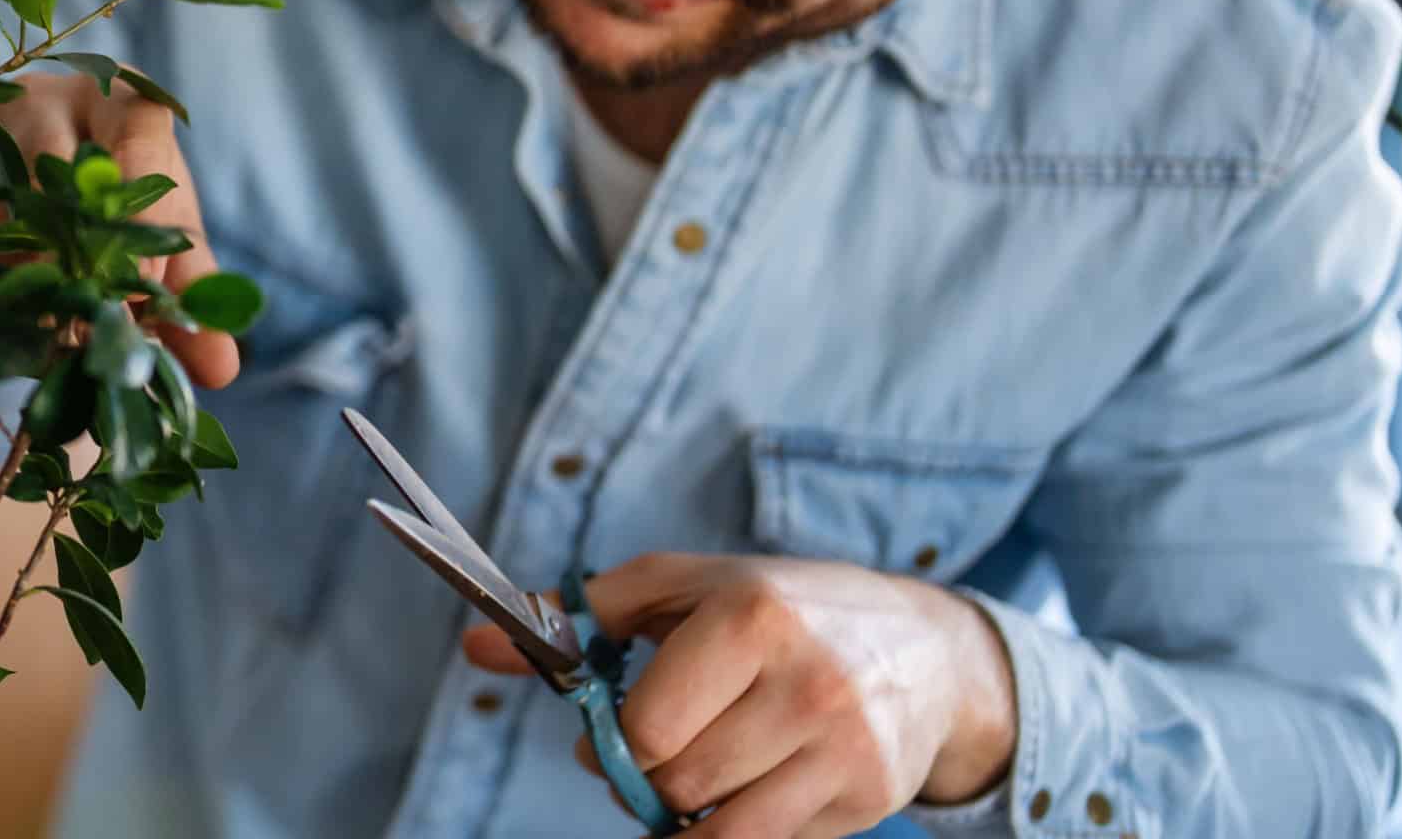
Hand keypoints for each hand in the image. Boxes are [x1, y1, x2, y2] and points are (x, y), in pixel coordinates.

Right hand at [0, 70, 239, 387]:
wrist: (57, 192)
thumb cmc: (127, 210)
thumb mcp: (167, 246)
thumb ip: (193, 297)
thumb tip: (220, 366)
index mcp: (123, 100)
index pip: (137, 135)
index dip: (141, 215)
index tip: (144, 288)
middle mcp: (45, 97)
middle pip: (50, 170)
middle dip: (70, 262)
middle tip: (88, 327)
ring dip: (20, 284)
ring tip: (50, 328)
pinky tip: (5, 308)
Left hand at [461, 554, 1016, 836]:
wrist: (924, 649)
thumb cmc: (778, 608)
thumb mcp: (682, 588)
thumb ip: (579, 617)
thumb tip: (477, 649)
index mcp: (752, 617)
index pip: (649, 727)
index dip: (616, 738)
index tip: (620, 724)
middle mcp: (806, 685)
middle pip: (675, 784)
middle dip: (647, 776)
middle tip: (659, 747)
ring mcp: (844, 750)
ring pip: (716, 830)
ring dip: (687, 811)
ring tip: (700, 766)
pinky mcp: (869, 801)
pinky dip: (730, 832)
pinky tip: (740, 792)